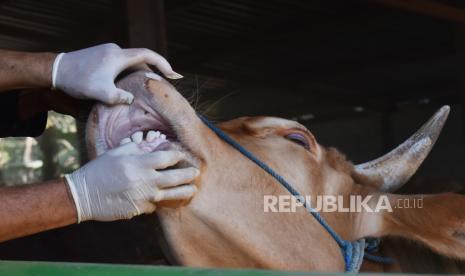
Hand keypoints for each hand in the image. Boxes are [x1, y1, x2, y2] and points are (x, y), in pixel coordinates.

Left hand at [53, 43, 182, 104]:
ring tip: (144, 88)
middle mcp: (115, 50)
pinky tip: (126, 84)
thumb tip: (131, 100)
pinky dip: (128, 72)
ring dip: (138, 73)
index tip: (172, 74)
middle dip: (151, 71)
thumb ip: (121, 98)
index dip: (163, 63)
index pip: (148, 55)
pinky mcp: (101, 55)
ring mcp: (107, 51)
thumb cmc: (78, 81)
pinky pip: (120, 63)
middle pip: (140, 59)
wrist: (55, 70)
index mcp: (119, 57)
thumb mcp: (102, 94)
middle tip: (161, 84)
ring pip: (129, 62)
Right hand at [65, 142, 197, 221]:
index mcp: (139, 163)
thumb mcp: (117, 152)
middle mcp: (144, 180)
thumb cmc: (100, 170)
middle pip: (175, 177)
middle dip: (188, 174)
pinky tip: (167, 198)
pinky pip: (155, 205)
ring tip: (193, 189)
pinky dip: (160, 201)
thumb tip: (155, 143)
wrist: (83, 195)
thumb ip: (138, 148)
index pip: (167, 158)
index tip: (181, 154)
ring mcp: (143, 197)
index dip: (177, 155)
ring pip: (170, 195)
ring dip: (184, 191)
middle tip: (196, 172)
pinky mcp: (139, 209)